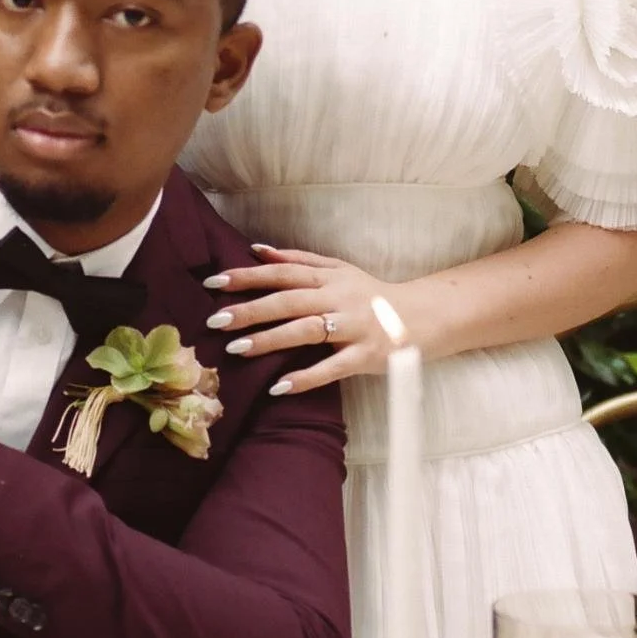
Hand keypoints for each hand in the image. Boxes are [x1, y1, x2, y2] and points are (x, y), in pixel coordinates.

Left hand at [202, 246, 416, 394]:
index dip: (249, 276)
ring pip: (306, 332)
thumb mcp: (338, 270)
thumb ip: (298, 259)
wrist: (422, 317)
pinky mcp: (365, 356)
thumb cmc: (371, 295)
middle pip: (289, 301)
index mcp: (329, 277)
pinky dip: (305, 377)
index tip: (215, 282)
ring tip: (237, 349)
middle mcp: (339, 299)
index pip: (283, 273)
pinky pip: (332, 368)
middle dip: (250, 310)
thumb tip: (256, 250)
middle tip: (216, 320)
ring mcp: (353, 327)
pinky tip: (278, 388)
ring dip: (270, 340)